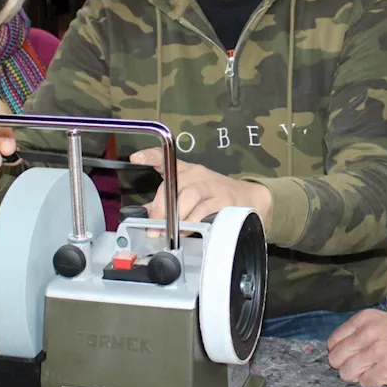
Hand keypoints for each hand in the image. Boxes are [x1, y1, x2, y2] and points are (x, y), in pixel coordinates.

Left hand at [129, 148, 272, 227]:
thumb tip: (146, 215)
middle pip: (174, 184)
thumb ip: (168, 201)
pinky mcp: (225, 200)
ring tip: (171, 230)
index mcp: (187, 170)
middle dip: (161, 207)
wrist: (251, 198)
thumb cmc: (215, 195)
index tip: (136, 158)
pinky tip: (189, 230)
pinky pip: (205, 211)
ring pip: (189, 196)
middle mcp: (198, 174)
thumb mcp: (191, 191)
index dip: (150, 156)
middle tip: (153, 224)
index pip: (165, 157)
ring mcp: (212, 186)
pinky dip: (194, 222)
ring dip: (177, 216)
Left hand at [326, 309, 386, 386]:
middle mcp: (368, 332)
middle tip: (365, 368)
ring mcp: (376, 350)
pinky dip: (374, 385)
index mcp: (365, 319)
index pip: (333, 341)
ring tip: (376, 373)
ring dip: (360, 377)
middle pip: (336, 359)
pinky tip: (386, 379)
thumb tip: (341, 350)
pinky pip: (365, 384)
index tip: (354, 358)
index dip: (341, 353)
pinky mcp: (386, 368)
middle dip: (348, 367)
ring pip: (347, 373)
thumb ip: (362, 333)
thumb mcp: (386, 324)